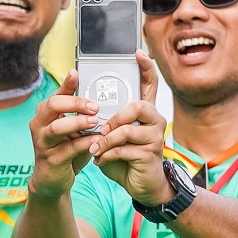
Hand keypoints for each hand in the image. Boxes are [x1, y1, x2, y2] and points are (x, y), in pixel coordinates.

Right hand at [27, 71, 99, 199]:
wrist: (52, 180)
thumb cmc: (65, 150)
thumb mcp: (71, 128)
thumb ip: (80, 112)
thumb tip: (98, 96)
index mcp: (45, 113)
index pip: (56, 93)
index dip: (67, 83)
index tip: (77, 73)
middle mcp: (39, 124)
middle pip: (53, 105)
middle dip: (75, 103)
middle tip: (95, 106)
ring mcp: (42, 142)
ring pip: (58, 127)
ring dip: (78, 122)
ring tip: (95, 121)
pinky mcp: (51, 159)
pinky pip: (69, 148)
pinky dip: (84, 143)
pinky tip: (97, 140)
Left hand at [86, 52, 168, 205]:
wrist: (140, 185)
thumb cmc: (124, 158)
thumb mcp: (111, 136)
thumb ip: (103, 122)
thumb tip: (82, 111)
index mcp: (144, 112)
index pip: (149, 84)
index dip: (145, 67)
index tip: (137, 52)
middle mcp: (154, 120)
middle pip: (138, 105)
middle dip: (115, 117)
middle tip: (101, 129)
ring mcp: (155, 137)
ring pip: (127, 130)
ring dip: (106, 140)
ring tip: (95, 148)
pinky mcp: (150, 154)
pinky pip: (124, 149)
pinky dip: (107, 154)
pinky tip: (101, 159)